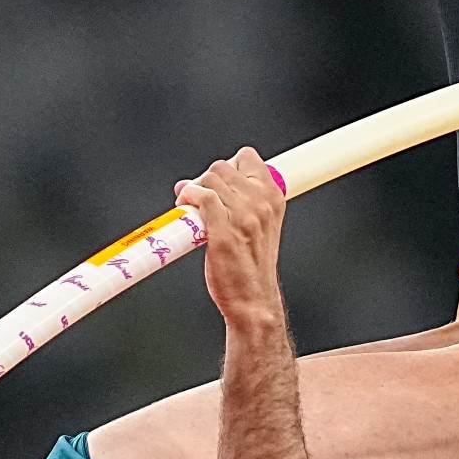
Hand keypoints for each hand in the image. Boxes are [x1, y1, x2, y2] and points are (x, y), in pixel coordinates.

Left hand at [174, 147, 287, 326]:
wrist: (253, 300)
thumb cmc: (253, 268)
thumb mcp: (262, 227)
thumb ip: (246, 202)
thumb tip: (210, 184)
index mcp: (274, 199)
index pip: (248, 158)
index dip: (228, 165)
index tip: (218, 180)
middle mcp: (261, 204)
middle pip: (223, 167)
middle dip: (206, 179)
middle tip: (198, 195)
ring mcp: (243, 216)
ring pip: (209, 179)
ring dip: (193, 188)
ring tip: (189, 205)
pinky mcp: (223, 230)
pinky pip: (201, 196)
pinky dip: (188, 196)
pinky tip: (185, 206)